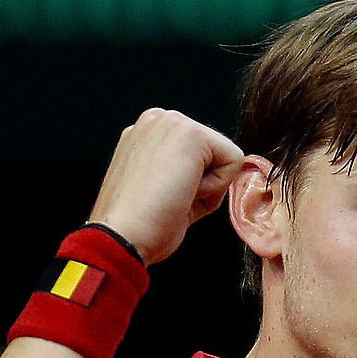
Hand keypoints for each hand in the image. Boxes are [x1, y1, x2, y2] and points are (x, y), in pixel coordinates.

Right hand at [87, 108, 244, 264]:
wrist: (123, 236)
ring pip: (224, 156)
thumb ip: (186, 172)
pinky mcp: (191, 133)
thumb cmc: (136, 225)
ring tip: (174, 196)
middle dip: (202, 183)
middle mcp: (157, 120)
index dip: (191, 186)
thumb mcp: (160, 188)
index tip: (162, 198)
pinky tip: (184, 193)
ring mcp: (172, 122)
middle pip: (213, 154)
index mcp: (146, 133)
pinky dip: (216, 187)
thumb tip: (220, 171)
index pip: (198, 156)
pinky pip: (233, 161)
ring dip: (207, 186)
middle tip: (169, 200)